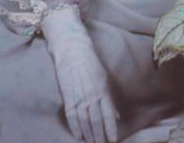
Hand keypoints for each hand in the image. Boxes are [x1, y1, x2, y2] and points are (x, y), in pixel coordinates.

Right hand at [41, 7, 118, 142]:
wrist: (73, 50)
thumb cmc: (91, 63)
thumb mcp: (104, 79)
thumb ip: (109, 99)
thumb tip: (116, 116)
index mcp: (102, 90)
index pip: (108, 115)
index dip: (111, 130)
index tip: (113, 141)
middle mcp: (91, 95)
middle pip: (96, 121)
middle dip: (99, 137)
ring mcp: (78, 95)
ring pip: (84, 121)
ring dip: (88, 135)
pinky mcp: (67, 95)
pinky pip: (71, 115)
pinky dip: (75, 127)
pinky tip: (78, 136)